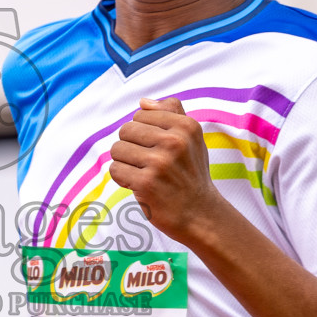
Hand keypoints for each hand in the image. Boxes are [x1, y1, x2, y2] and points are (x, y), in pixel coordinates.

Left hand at [108, 97, 222, 241]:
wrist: (200, 214)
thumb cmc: (191, 173)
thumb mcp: (192, 138)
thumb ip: (171, 113)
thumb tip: (143, 102)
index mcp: (186, 126)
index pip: (141, 114)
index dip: (143, 132)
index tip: (157, 148)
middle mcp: (174, 142)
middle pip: (125, 130)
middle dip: (131, 147)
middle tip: (147, 163)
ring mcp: (159, 163)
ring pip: (117, 149)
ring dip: (125, 163)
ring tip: (143, 173)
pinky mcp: (145, 183)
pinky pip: (115, 170)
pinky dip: (123, 179)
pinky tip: (139, 185)